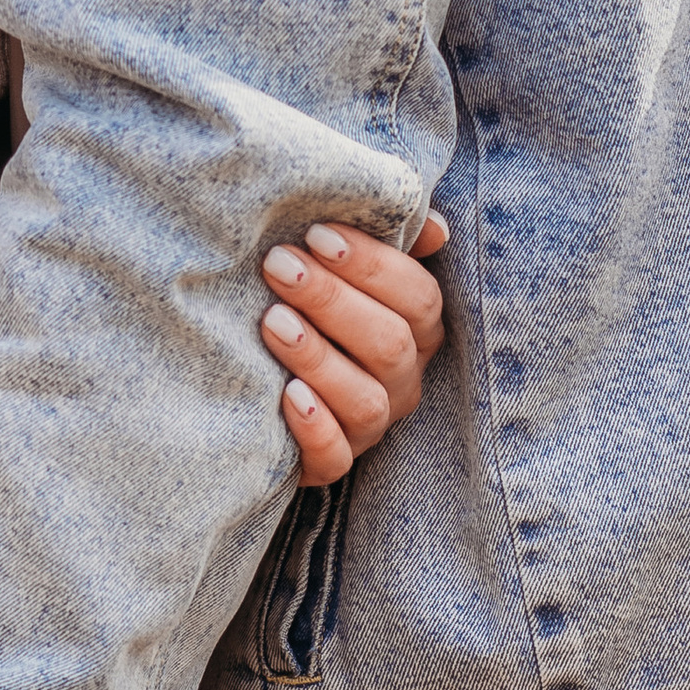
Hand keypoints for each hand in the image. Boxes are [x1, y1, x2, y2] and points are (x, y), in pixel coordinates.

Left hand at [263, 214, 448, 485]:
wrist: (255, 377)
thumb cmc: (309, 306)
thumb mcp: (341, 268)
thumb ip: (387, 241)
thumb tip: (434, 226)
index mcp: (417, 331)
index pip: (419, 297)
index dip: (372, 264)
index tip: (316, 234)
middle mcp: (402, 382)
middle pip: (390, 345)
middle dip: (332, 300)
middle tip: (278, 265)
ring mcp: (371, 427)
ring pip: (366, 402)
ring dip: (318, 358)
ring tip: (271, 321)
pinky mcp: (330, 463)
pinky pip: (335, 458)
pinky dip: (315, 429)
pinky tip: (287, 395)